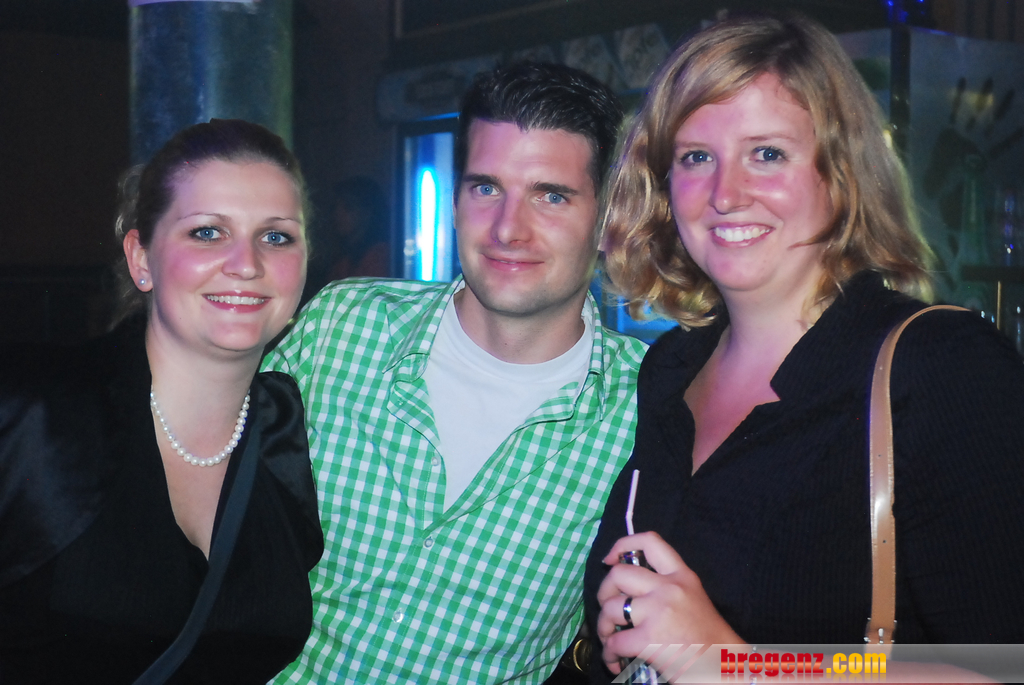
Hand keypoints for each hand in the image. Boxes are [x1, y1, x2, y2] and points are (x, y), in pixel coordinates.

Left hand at [595, 532, 743, 674]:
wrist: (726, 667)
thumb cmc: (709, 638)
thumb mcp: (693, 598)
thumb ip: (666, 588)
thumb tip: (628, 590)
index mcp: (682, 575)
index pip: (650, 542)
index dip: (622, 545)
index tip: (610, 560)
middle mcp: (668, 588)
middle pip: (619, 574)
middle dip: (604, 591)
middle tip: (609, 606)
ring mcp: (657, 612)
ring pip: (611, 608)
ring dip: (603, 625)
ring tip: (610, 637)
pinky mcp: (649, 640)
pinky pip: (614, 642)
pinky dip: (608, 654)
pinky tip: (615, 661)